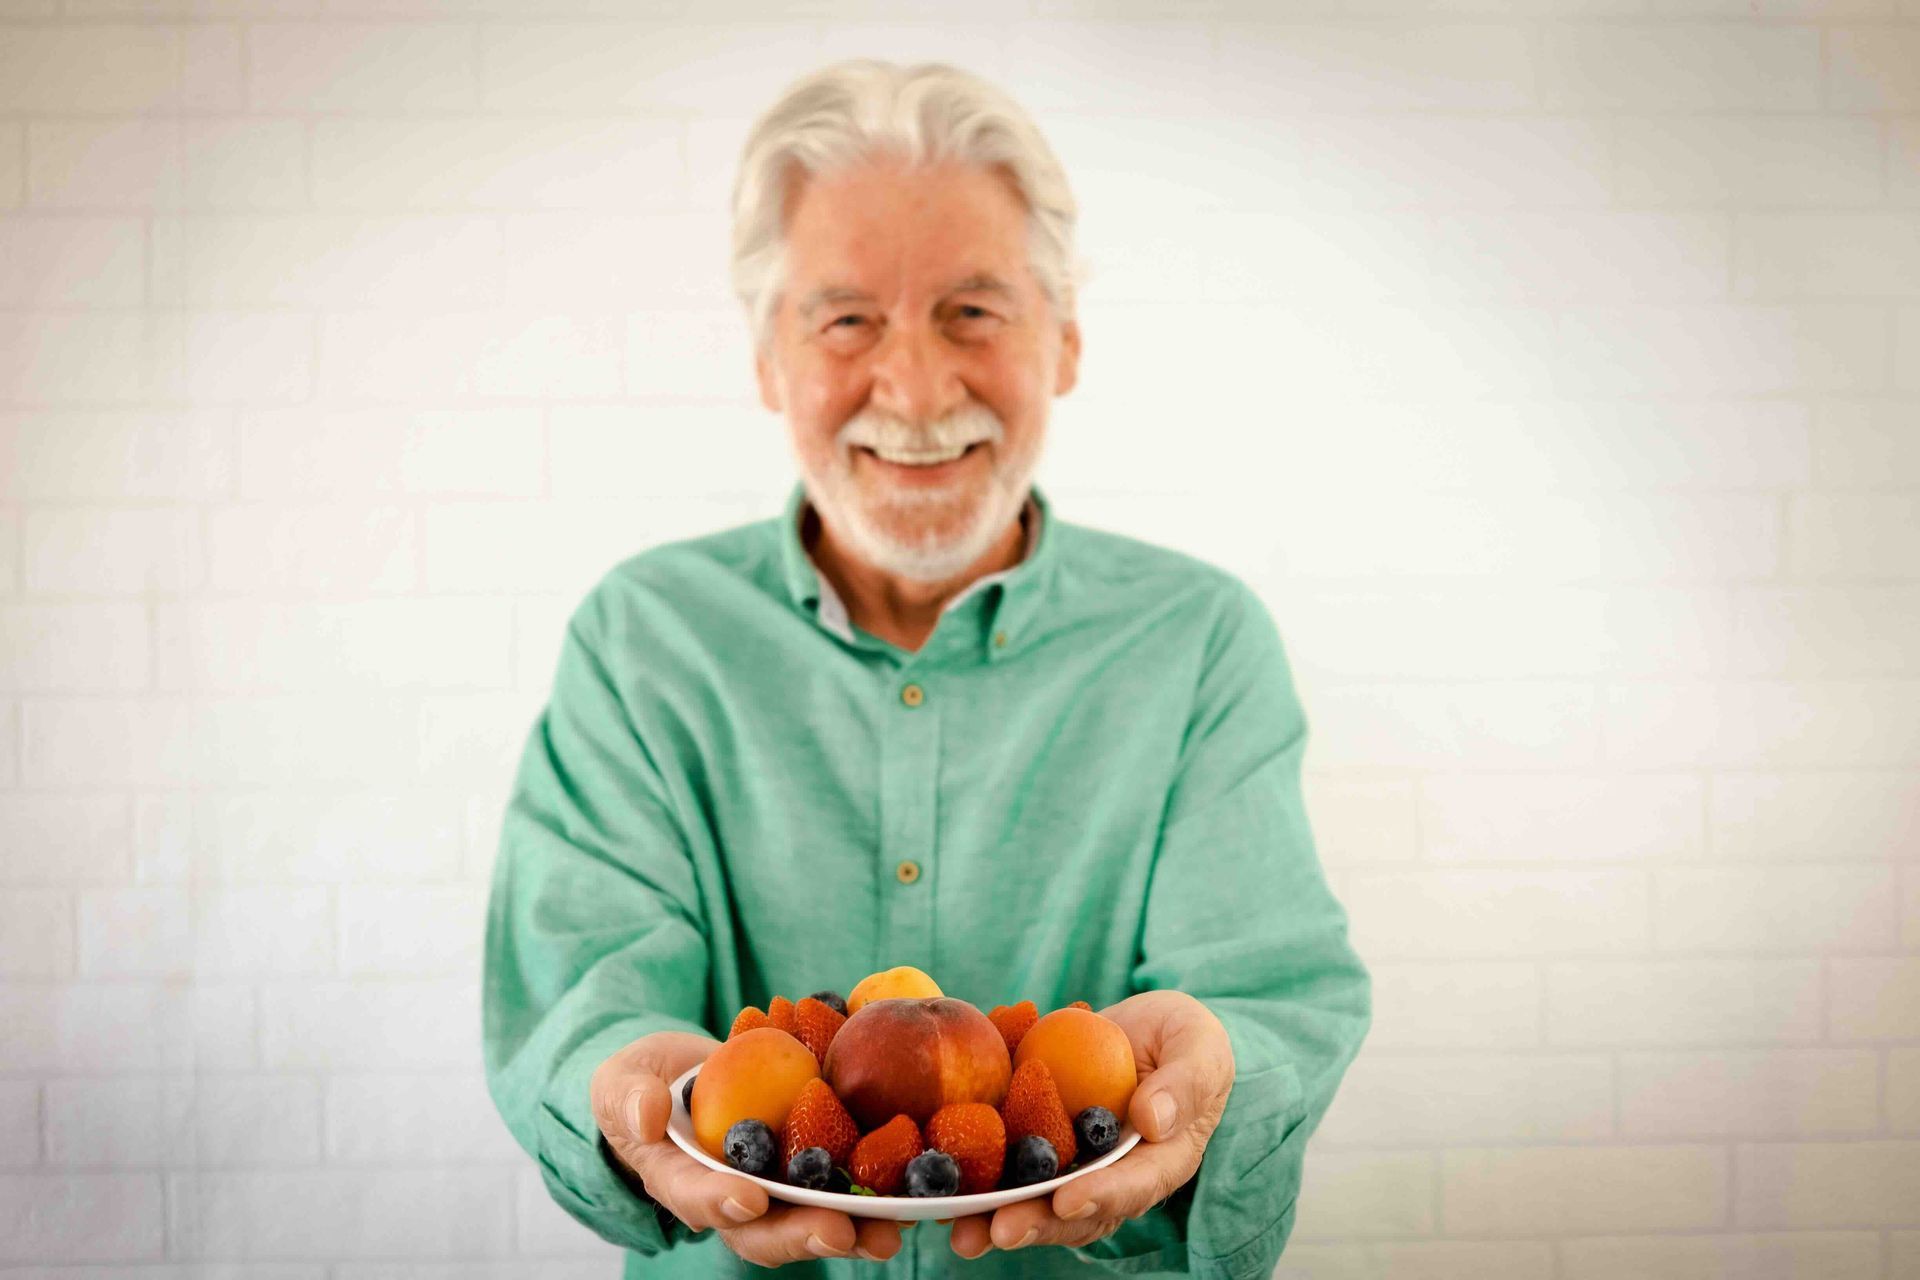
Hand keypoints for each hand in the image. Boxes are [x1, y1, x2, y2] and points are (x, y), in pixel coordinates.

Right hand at [590, 1031, 904, 1266]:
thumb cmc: (642, 1084)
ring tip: (891, 1232)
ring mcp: (773, 1185)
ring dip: (853, 1227)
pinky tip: (914, 1188)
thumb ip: (630, 1099)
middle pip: (767, 1229)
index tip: (748, 1199)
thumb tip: (648, 1117)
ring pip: (812, 1216)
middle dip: (804, 1234)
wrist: (679, 1076)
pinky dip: (875, 1186)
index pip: (699, 1199)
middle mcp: (732, 1196)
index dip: (722, 1204)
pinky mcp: (808, 1162)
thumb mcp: (623, 1082)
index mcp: (682, 1183)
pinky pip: (842, 1179)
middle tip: (841, 1232)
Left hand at [947, 991, 1233, 1259]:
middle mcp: (1113, 1175)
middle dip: (1037, 1222)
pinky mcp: (1038, 1145)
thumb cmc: (1184, 1038)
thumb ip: (1185, 1082)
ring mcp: (1073, 1166)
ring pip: (1036, 1200)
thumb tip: (1154, 1119)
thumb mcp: (1198, 1046)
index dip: (1102, 1195)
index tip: (1068, 1198)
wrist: (1148, 1029)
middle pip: (1076, 1210)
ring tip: (960, 1230)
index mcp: (1160, 1160)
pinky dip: (974, 1176)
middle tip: (999, 1231)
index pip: (1133, 1185)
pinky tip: (936, 1185)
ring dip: (997, 1217)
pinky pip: (1006, 1166)